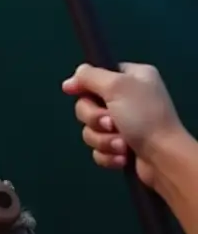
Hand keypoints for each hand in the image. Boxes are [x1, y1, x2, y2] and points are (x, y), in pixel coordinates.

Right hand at [62, 62, 183, 187]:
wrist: (164, 158)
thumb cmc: (143, 116)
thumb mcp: (116, 86)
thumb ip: (89, 76)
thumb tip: (69, 82)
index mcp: (132, 77)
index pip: (97, 74)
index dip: (84, 84)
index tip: (72, 91)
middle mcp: (128, 98)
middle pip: (88, 104)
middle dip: (95, 118)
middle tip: (111, 124)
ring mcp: (125, 124)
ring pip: (91, 129)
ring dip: (103, 139)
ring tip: (122, 145)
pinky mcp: (121, 147)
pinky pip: (98, 148)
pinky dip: (108, 153)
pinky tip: (123, 157)